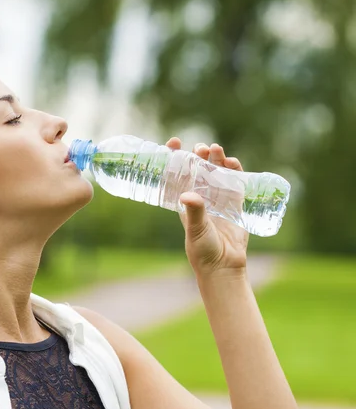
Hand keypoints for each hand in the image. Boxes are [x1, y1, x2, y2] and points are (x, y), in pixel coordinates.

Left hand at [165, 137, 248, 277]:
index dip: (175, 158)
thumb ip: (195, 212)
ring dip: (215, 160)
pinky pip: (235, 183)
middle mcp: (201, 198)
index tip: (174, 142)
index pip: (177, 175)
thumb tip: (188, 195)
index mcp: (185, 203)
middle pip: (199, 170)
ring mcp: (218, 200)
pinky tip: (232, 162)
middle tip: (201, 147)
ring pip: (216, 173)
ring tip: (215, 148)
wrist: (223, 266)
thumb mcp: (196, 230)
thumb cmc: (203, 251)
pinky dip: (234, 171)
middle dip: (199, 156)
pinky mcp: (235, 204)